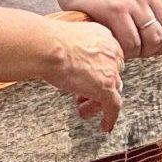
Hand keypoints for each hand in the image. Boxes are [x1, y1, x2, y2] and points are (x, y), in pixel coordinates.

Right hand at [39, 18, 125, 132]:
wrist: (48, 47)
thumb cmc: (48, 41)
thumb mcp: (68, 39)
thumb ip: (76, 48)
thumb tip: (67, 58)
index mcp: (104, 36)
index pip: (109, 58)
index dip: (98, 71)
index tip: (87, 79)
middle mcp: (111, 52)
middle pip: (112, 74)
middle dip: (97, 86)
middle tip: (82, 96)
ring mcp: (110, 70)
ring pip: (112, 91)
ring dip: (97, 103)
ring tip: (83, 111)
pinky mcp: (106, 88)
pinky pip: (113, 107)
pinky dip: (109, 117)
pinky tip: (104, 125)